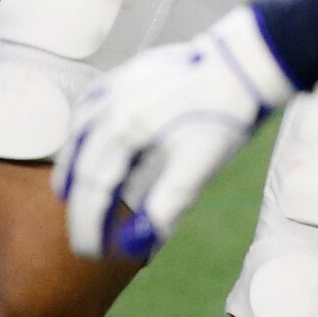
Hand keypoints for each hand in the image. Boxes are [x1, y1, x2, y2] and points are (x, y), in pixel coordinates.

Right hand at [54, 7, 295, 258]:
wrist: (247, 62)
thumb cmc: (226, 115)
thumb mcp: (198, 165)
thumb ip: (165, 205)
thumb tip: (136, 244)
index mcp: (124, 129)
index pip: (94, 190)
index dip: (90, 227)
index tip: (93, 254)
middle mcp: (111, 105)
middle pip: (81, 165)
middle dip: (81, 206)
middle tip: (82, 236)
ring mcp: (118, 85)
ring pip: (78, 133)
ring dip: (73, 168)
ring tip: (70, 194)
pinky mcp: (130, 73)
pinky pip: (91, 104)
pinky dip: (82, 130)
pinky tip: (85, 139)